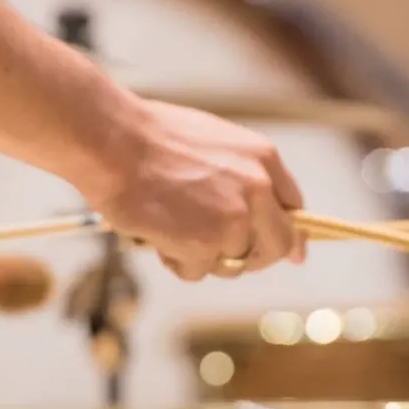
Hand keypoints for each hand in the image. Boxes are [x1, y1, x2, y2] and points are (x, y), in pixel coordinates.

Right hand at [79, 99, 305, 280]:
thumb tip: (254, 207)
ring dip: (203, 254)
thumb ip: (243, 175)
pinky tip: (157, 233)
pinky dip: (175, 260)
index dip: (291, 235)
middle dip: (253, 257)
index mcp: (263, 159)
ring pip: (232, 263)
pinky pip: (197, 272)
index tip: (292, 252)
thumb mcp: (216, 142)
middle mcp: (258, 189)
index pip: (294, 209)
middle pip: (278, 246)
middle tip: (223, 256)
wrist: (113, 139)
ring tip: (170, 224)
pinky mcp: (204, 244)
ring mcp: (234, 219)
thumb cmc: (151, 136)